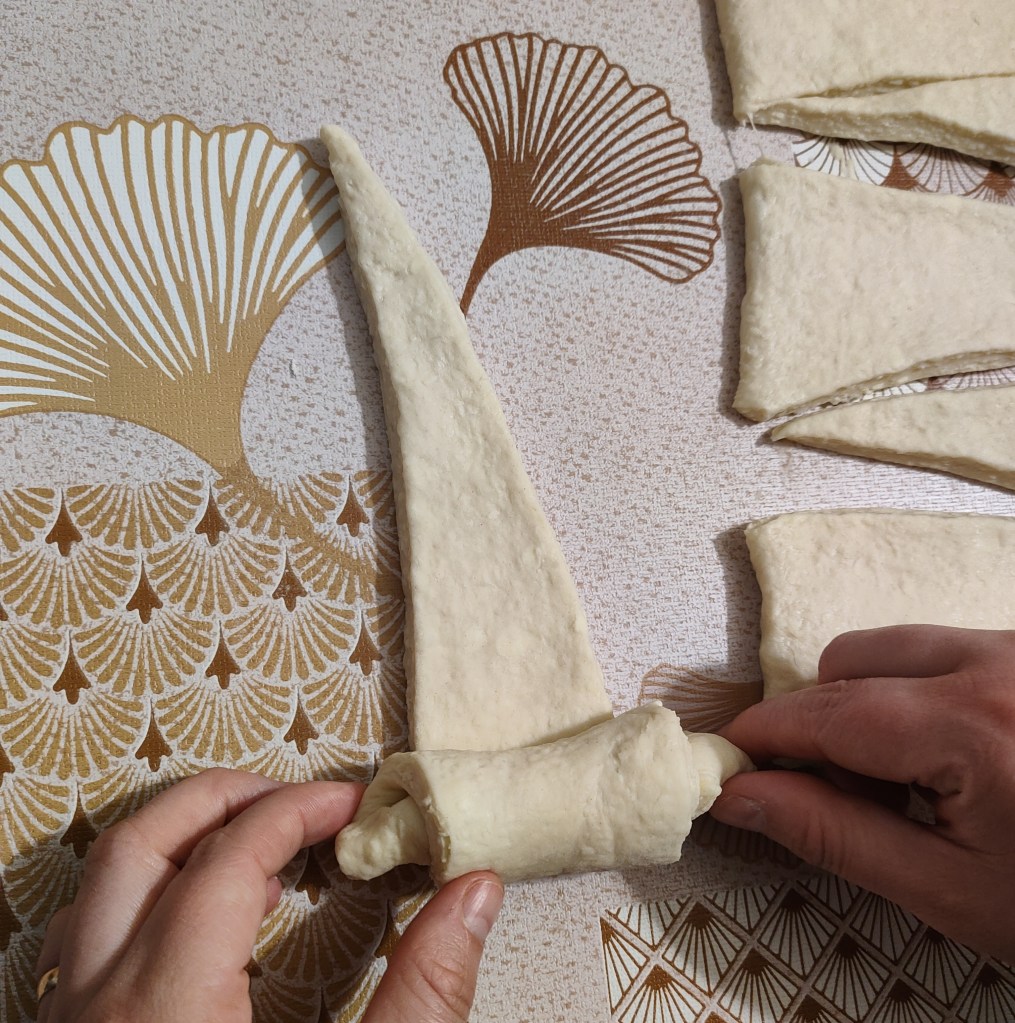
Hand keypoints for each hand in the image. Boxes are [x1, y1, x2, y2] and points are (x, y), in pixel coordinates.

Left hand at [35, 769, 503, 1022]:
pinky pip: (85, 946)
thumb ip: (427, 990)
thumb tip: (475, 890)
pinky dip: (145, 900)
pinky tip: (200, 923)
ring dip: (176, 843)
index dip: (297, 811)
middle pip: (140, 847)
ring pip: (98, 892)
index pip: (229, 858)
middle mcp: (97, 1013)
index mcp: (169, 1012)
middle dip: (223, 799)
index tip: (353, 805)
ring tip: (254, 842)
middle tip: (297, 799)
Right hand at [710, 625, 1014, 962]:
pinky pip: (943, 650)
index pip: (826, 713)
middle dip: (820, 724)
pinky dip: (917, 694)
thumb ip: (831, 835)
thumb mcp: (950, 890)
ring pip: (894, 648)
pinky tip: (953, 758)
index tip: (724, 762)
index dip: (763, 736)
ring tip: (907, 779)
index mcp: (972, 725)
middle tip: (842, 797)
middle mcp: (997, 663)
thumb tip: (740, 797)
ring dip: (868, 703)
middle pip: (850, 662)